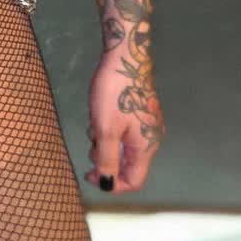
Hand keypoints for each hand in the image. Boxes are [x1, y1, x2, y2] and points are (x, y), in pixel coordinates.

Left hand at [85, 50, 164, 194]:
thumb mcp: (105, 130)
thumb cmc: (115, 94)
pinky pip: (122, 132)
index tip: (90, 174)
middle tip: (90, 144)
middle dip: (105, 159)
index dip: (111, 184)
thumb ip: (106, 160)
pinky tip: (98, 114)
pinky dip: (108, 129)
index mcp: (146, 147)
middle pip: (127, 165)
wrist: (126, 56)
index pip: (133, 181)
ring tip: (94, 123)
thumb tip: (107, 184)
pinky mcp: (138, 112)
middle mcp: (150, 139)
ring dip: (103, 142)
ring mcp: (146, 124)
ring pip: (122, 147)